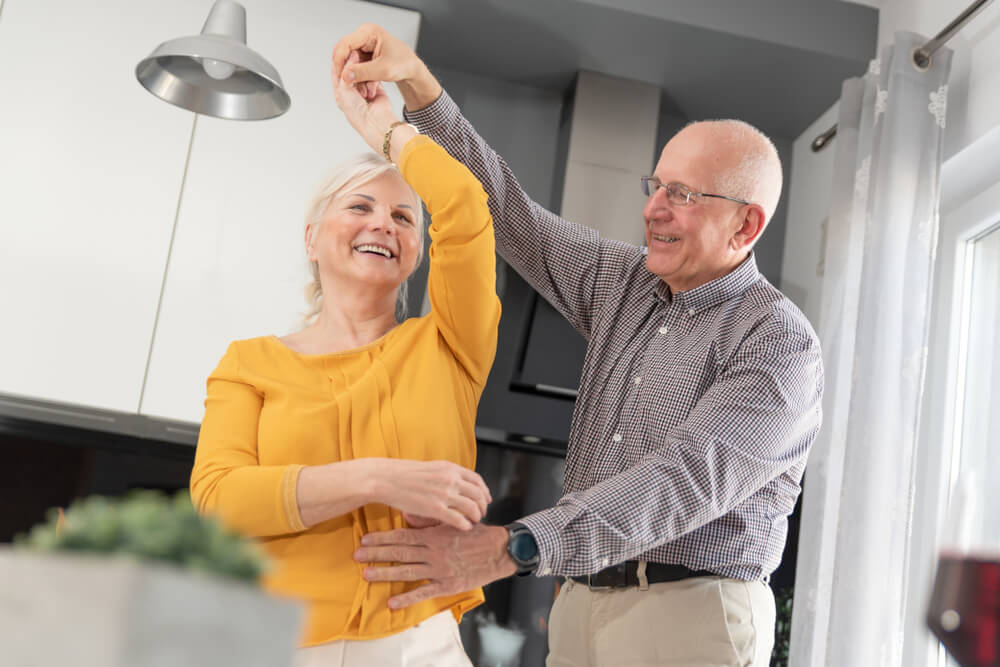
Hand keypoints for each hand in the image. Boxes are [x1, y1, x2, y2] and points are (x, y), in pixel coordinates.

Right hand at [332, 23, 441, 109]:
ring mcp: (364, 45)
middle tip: (349, 85)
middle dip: (347, 70)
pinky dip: (359, 77)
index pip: (345, 44)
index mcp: (369, 32)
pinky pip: (356, 66)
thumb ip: (363, 72)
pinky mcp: (365, 54)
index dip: (340, 61)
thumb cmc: (404, 64)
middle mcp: (364, 36)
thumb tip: (345, 76)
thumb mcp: (384, 70)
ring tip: (364, 90)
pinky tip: (367, 86)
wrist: (412, 69)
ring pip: (350, 61)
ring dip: (354, 76)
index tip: (340, 76)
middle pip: (345, 52)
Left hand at [332, 50, 397, 152]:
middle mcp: (352, 92)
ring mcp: (364, 91)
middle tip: (355, 53)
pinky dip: (373, 75)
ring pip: (362, 73)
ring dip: (363, 70)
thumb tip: (351, 56)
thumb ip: (347, 71)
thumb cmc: (357, 113)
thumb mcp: (344, 88)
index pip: (337, 73)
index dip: (338, 61)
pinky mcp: (376, 90)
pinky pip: (374, 77)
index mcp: (341, 93)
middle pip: (351, 71)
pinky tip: (372, 72)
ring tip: (363, 63)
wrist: (375, 121)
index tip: (341, 49)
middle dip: (353, 63)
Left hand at [354, 523, 517, 608]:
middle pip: (399, 553)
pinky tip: (391, 603)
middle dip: (376, 554)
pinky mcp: (447, 585)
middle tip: (356, 555)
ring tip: (366, 574)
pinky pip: (423, 593)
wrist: (498, 550)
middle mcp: (433, 553)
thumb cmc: (475, 533)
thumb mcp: (453, 521)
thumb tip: (407, 515)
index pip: (402, 536)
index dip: (382, 539)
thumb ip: (429, 520)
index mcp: (433, 535)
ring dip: (385, 574)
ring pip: (407, 572)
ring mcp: (439, 570)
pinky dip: (407, 599)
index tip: (365, 539)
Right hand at [369, 459, 492, 530]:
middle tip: (481, 513)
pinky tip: (465, 527)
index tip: (486, 499)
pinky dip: (466, 525)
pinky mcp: (435, 508)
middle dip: (483, 506)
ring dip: (476, 516)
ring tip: (474, 521)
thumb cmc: (405, 474)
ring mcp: (444, 494)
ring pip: (472, 507)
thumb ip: (447, 475)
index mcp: (450, 468)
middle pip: (478, 494)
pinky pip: (459, 519)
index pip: (477, 480)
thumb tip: (459, 483)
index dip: (485, 491)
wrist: (387, 479)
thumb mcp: (431, 468)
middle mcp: (450, 479)